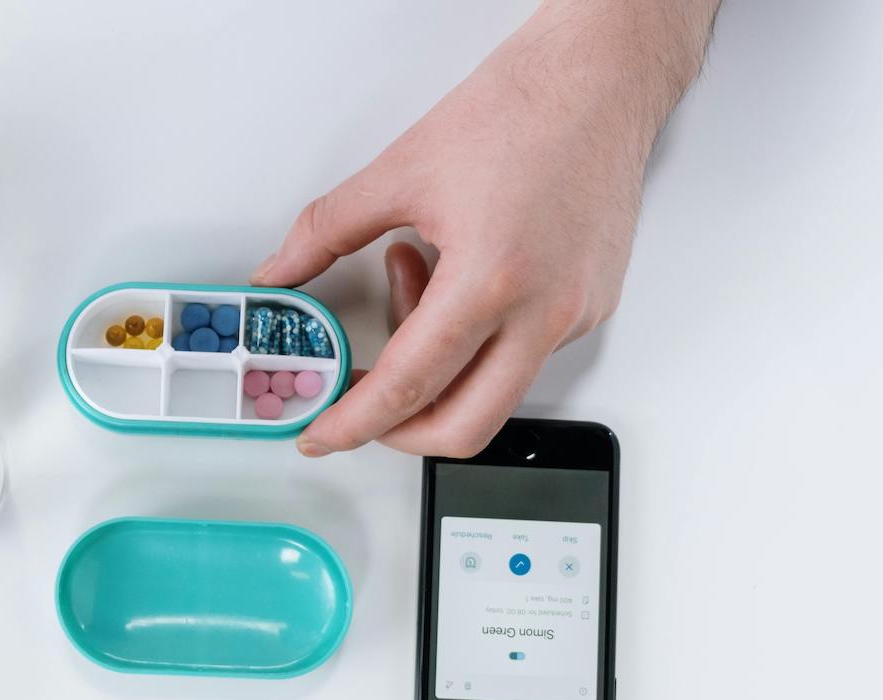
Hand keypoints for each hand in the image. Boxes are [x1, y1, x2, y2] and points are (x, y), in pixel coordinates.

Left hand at [254, 0, 715, 457]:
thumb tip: (281, 272)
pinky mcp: (591, 309)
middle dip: (400, 431)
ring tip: (414, 283)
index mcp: (491, 280)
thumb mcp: (400, 170)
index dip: (355, 423)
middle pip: (463, 426)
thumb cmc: (521, 109)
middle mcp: (543, 312)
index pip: (409, 386)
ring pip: (493, 393)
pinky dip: (474, 340)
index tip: (321, 435)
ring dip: (438, 366)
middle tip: (359, 403)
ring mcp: (575, 316)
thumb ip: (325, 232)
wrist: (601, 81)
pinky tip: (456, 279)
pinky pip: (523, 358)